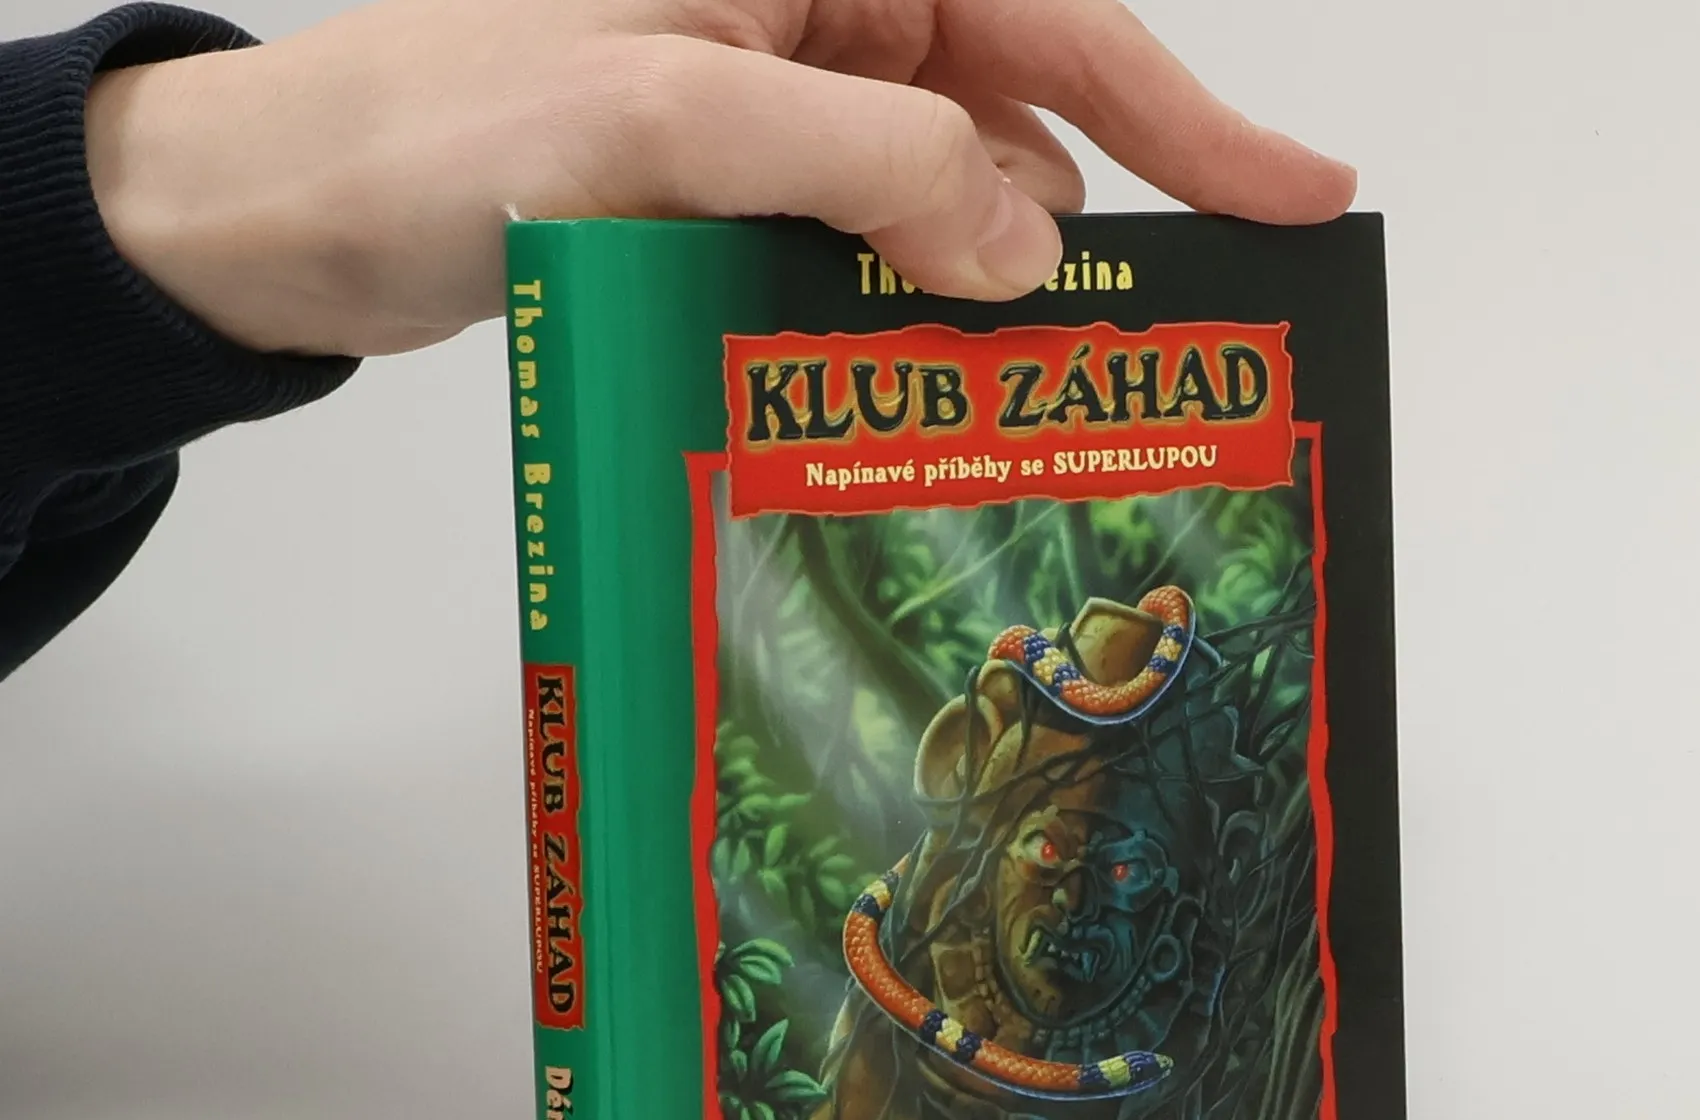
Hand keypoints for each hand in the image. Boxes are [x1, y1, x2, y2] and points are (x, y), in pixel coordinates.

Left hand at [84, 0, 1355, 359]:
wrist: (290, 212)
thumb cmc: (435, 128)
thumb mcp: (669, 123)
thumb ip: (870, 165)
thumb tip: (1027, 242)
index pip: (1050, 14)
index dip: (1187, 114)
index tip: (1301, 196)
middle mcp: (812, 5)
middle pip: (1018, 106)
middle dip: (1082, 226)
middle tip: (1155, 355)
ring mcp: (773, 97)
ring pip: (945, 190)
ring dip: (983, 288)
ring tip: (1032, 393)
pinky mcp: (733, 180)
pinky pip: (863, 239)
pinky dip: (902, 307)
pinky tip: (920, 378)